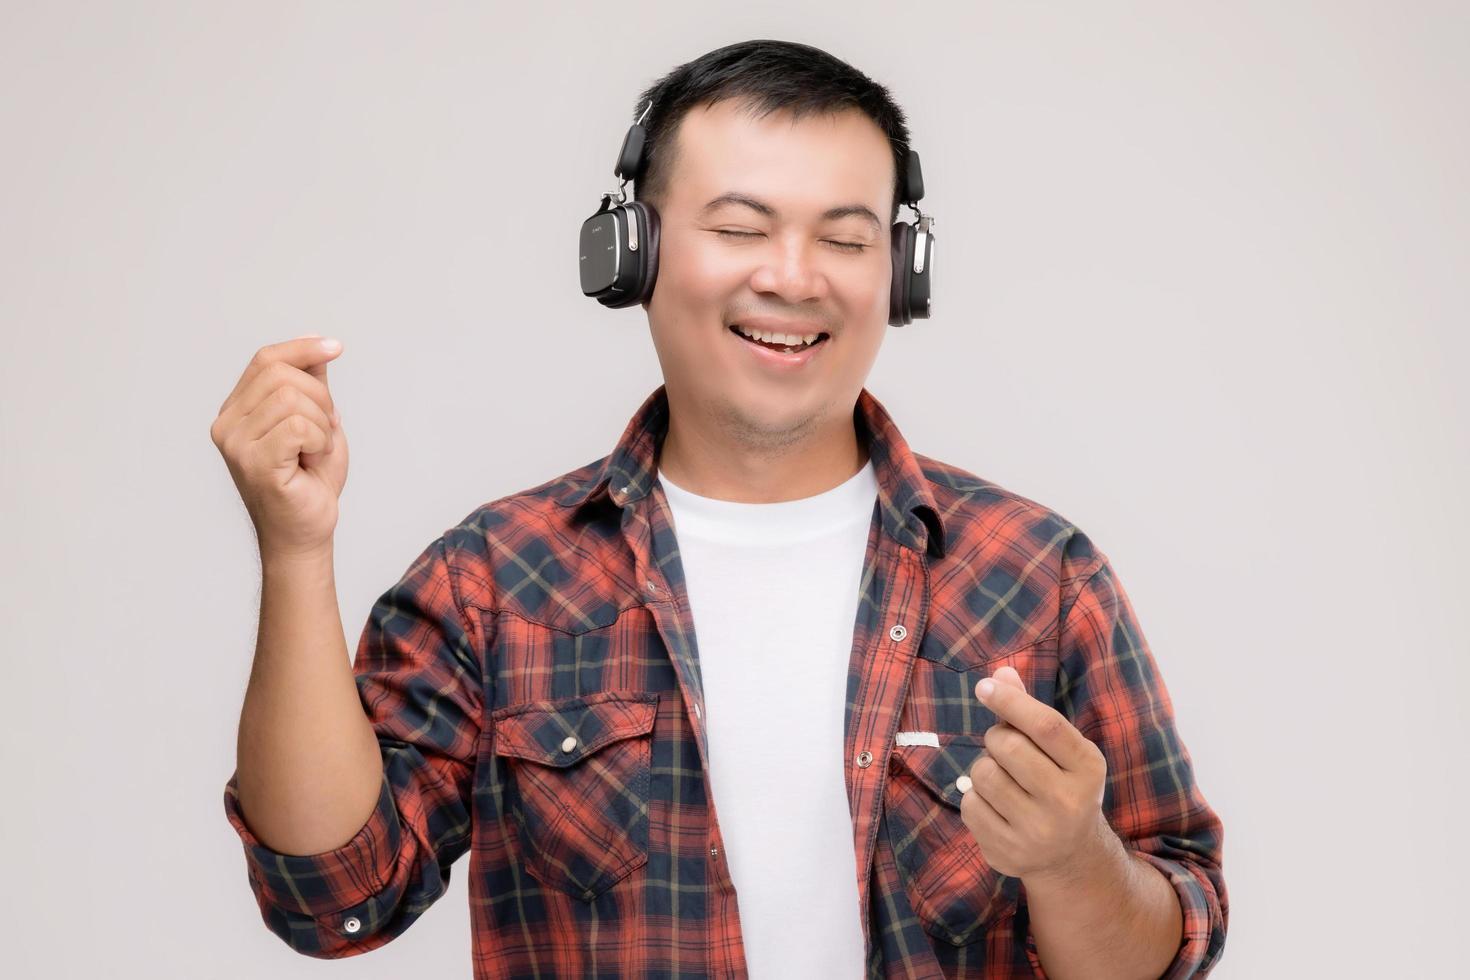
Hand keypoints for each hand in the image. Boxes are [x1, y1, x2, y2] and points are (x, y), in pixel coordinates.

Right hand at [209, 334, 348, 559]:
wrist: (307, 530)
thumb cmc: (310, 480)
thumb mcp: (316, 420)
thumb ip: (311, 384)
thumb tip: (317, 344)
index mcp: (237, 410)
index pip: (266, 360)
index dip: (303, 348)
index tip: (336, 348)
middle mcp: (227, 424)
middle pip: (281, 374)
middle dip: (320, 397)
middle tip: (327, 429)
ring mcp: (236, 444)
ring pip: (292, 399)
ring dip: (321, 424)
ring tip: (316, 450)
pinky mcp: (254, 463)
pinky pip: (298, 427)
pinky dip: (319, 440)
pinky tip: (312, 460)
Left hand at [958, 665, 1112, 882]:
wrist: (1072, 857)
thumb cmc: (1062, 786)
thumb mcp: (1061, 751)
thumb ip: (1031, 712)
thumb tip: (1001, 674)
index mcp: (1088, 769)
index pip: (1046, 726)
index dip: (1011, 701)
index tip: (984, 686)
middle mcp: (1067, 803)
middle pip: (1009, 746)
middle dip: (997, 738)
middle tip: (1005, 748)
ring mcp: (1037, 833)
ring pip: (983, 774)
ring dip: (984, 767)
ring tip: (1003, 779)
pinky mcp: (1007, 853)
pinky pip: (969, 804)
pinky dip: (975, 797)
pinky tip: (997, 807)